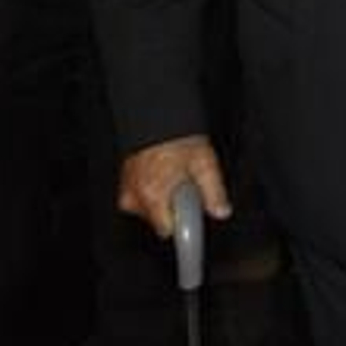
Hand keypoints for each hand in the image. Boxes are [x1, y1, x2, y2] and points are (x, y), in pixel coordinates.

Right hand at [117, 134, 232, 237]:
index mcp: (152, 196)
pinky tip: (163, 171)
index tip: (191, 210)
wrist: (156, 115)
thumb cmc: (177, 136)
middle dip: (174, 207)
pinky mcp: (124, 183)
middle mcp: (134, 197)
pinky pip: (142, 197)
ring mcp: (126, 190)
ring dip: (164, 198)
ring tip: (174, 173)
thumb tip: (221, 211)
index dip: (184, 221)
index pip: (167, 230)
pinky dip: (154, 189)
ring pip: (151, 209)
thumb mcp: (204, 163)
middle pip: (160, 220)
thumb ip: (214, 191)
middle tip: (185, 183)